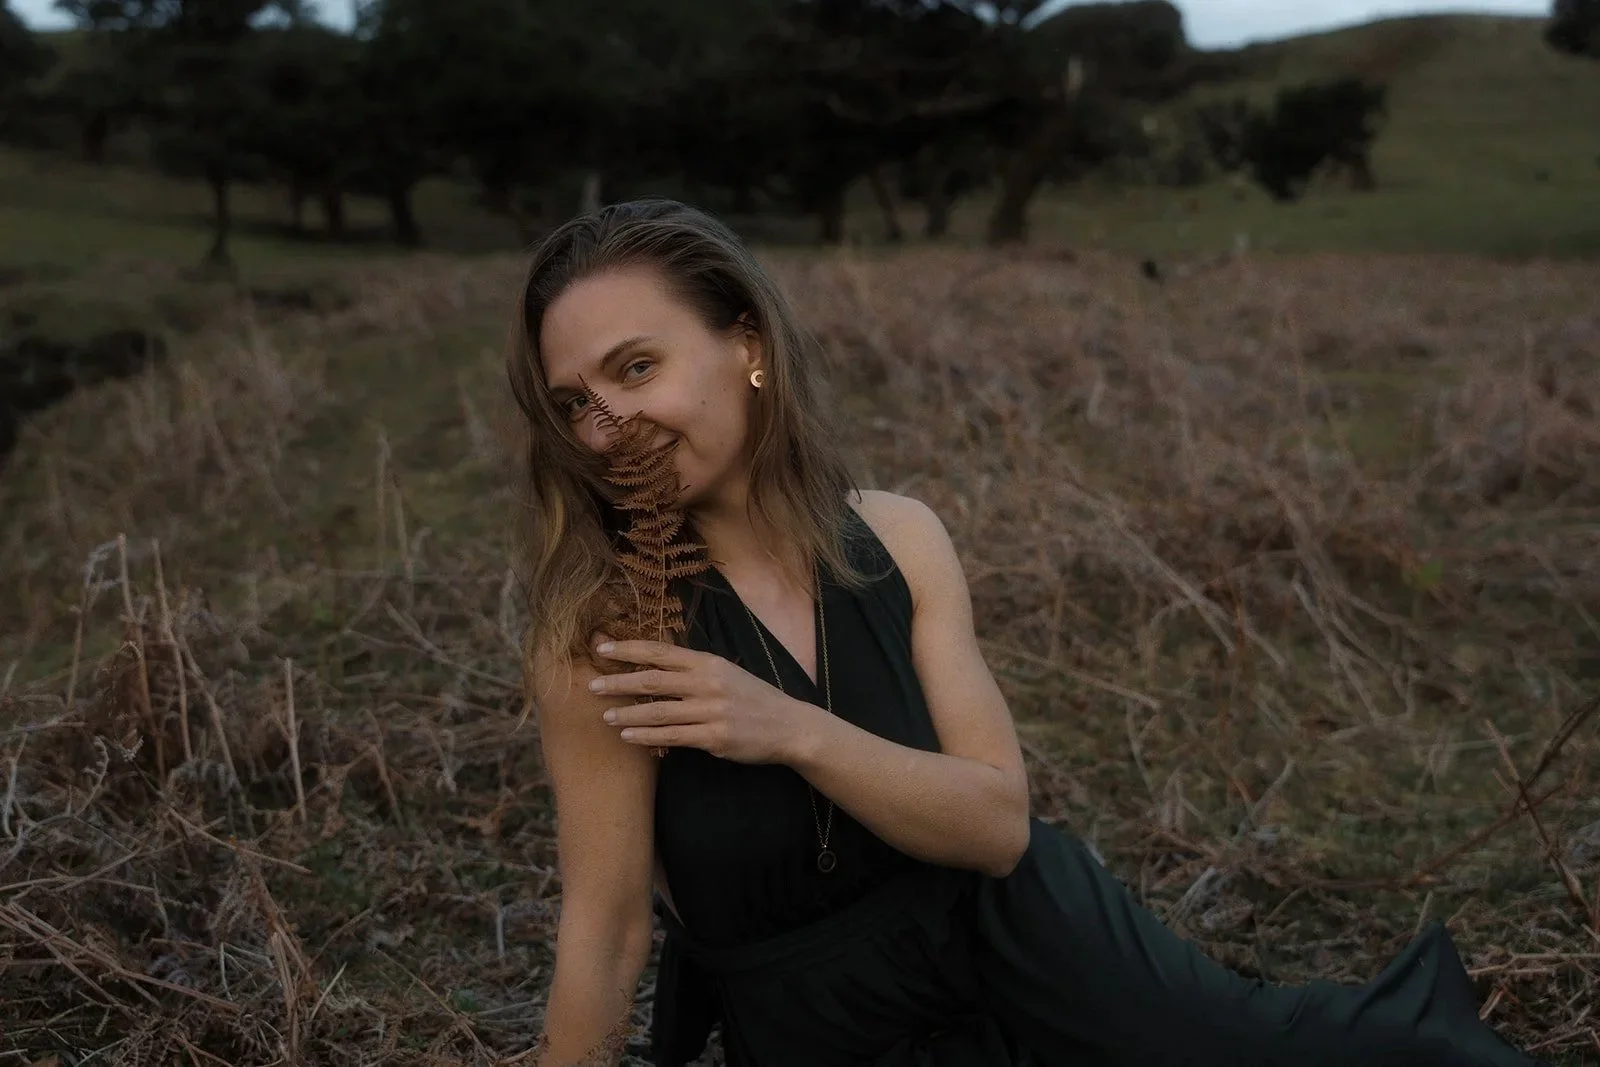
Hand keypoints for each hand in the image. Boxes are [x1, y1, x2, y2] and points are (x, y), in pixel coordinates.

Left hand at [587, 637, 817, 763]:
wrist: (789, 726)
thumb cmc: (753, 699)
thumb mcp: (726, 674)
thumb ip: (693, 670)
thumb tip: (654, 665)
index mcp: (708, 663)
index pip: (661, 651)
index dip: (629, 649)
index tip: (602, 648)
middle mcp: (708, 683)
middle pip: (653, 680)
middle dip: (619, 682)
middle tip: (592, 685)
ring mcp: (711, 711)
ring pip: (659, 712)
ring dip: (628, 714)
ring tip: (605, 717)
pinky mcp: (714, 738)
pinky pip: (672, 737)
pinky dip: (647, 737)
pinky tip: (629, 737)